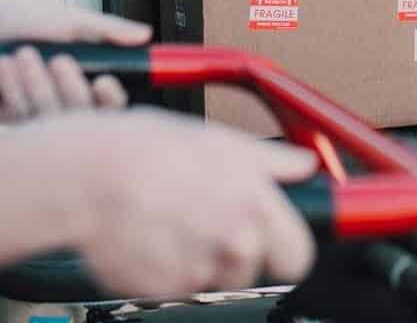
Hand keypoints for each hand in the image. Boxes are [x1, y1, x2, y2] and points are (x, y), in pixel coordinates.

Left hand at [0, 5, 150, 120]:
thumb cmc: (29, 24)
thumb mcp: (73, 23)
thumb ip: (108, 30)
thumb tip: (144, 35)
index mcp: (88, 79)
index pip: (112, 104)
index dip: (111, 98)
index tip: (104, 81)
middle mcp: (67, 100)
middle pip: (83, 116)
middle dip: (69, 86)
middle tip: (59, 59)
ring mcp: (41, 114)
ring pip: (49, 116)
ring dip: (36, 83)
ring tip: (23, 54)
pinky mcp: (15, 121)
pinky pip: (20, 118)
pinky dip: (15, 88)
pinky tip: (5, 66)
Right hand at [64, 108, 317, 296]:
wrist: (94, 175)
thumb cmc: (156, 149)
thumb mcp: (224, 141)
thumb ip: (273, 161)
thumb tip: (306, 164)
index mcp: (257, 204)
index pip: (298, 256)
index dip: (288, 251)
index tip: (277, 246)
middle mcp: (235, 242)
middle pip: (255, 270)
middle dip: (242, 256)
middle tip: (212, 226)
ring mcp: (199, 270)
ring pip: (213, 278)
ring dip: (200, 261)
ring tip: (176, 223)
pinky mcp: (163, 290)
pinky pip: (176, 287)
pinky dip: (166, 269)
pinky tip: (153, 236)